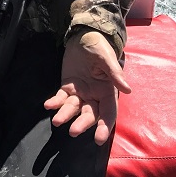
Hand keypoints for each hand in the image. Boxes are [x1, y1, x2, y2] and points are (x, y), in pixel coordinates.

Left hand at [44, 30, 131, 144]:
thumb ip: (115, 73)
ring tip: (56, 121)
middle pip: (89, 114)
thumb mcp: (107, 58)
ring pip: (73, 108)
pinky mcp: (67, 86)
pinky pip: (61, 97)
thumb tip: (127, 89)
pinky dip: (55, 102)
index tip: (99, 139)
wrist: (84, 37)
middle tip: (73, 132)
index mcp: (108, 91)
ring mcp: (80, 92)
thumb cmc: (99, 47)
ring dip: (65, 115)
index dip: (105, 126)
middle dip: (82, 124)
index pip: (108, 113)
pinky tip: (48, 105)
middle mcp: (94, 95)